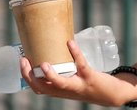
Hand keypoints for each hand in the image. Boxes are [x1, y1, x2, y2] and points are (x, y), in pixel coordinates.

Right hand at [20, 38, 136, 106]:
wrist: (113, 95)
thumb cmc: (91, 83)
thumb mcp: (74, 79)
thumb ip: (64, 67)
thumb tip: (55, 43)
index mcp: (60, 91)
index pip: (38, 88)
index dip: (26, 77)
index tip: (22, 62)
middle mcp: (66, 91)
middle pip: (43, 88)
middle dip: (30, 76)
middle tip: (24, 60)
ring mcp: (78, 85)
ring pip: (60, 84)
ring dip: (50, 75)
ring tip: (42, 63)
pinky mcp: (90, 77)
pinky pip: (81, 65)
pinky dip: (75, 53)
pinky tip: (70, 42)